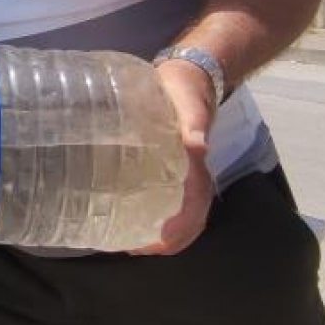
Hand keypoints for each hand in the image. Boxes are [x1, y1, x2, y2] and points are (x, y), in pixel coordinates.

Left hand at [129, 60, 217, 254]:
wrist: (187, 77)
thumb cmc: (186, 91)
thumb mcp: (189, 103)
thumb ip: (193, 123)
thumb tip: (197, 146)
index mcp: (197, 168)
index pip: (193, 210)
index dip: (175, 232)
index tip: (150, 242)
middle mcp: (193, 178)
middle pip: (188, 223)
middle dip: (165, 242)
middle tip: (130, 247)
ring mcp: (183, 176)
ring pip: (180, 217)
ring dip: (160, 235)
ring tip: (127, 241)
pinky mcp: (170, 169)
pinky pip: (168, 201)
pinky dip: (154, 218)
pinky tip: (128, 218)